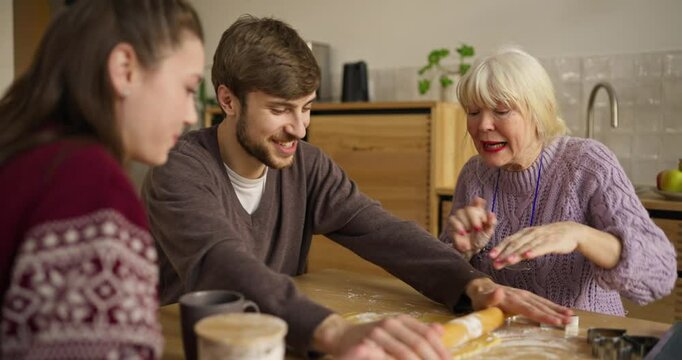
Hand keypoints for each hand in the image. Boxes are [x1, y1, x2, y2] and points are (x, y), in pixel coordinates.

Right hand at [313, 314, 449, 359]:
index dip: (441, 350)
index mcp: (400, 320)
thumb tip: (441, 331)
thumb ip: (417, 332)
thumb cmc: (373, 338)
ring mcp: (376, 334)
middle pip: (418, 344)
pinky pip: (385, 357)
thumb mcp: (396, 331)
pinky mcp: (364, 346)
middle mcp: (389, 324)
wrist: (342, 338)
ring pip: (404, 353)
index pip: (427, 334)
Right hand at [445, 197, 496, 258]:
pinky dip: (458, 228)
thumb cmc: (480, 238)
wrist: (470, 250)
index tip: (480, 202)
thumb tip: (491, 213)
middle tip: (477, 228)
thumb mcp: (488, 232)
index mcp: (478, 212)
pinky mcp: (452, 223)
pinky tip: (463, 234)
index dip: (478, 202)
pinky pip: (453, 221)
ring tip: (469, 232)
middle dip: (474, 218)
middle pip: (469, 208)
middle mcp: (468, 212)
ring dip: (466, 223)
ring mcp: (459, 217)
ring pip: (460, 213)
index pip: (477, 202)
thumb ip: (491, 223)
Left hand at [465, 277, 573, 325]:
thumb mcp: (481, 299)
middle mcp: (520, 295)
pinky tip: (562, 310)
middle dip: (555, 314)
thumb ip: (490, 298)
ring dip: (557, 309)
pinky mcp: (526, 295)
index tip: (556, 321)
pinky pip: (541, 301)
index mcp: (511, 299)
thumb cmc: (481, 298)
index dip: (543, 316)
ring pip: (543, 303)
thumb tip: (499, 291)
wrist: (481, 287)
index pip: (529, 309)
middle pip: (539, 306)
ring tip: (571, 316)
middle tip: (569, 321)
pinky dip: (552, 306)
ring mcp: (524, 294)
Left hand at [488, 221, 583, 268]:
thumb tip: (506, 255)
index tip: (490, 256)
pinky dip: (534, 251)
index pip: (509, 240)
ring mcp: (542, 237)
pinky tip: (527, 256)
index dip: (499, 247)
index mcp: (525, 233)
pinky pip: (542, 247)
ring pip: (526, 246)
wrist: (571, 231)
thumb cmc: (549, 237)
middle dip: (503, 253)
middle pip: (515, 244)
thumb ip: (521, 246)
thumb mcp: (533, 240)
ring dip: (516, 254)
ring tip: (507, 261)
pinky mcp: (553, 242)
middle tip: (494, 262)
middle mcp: (531, 234)